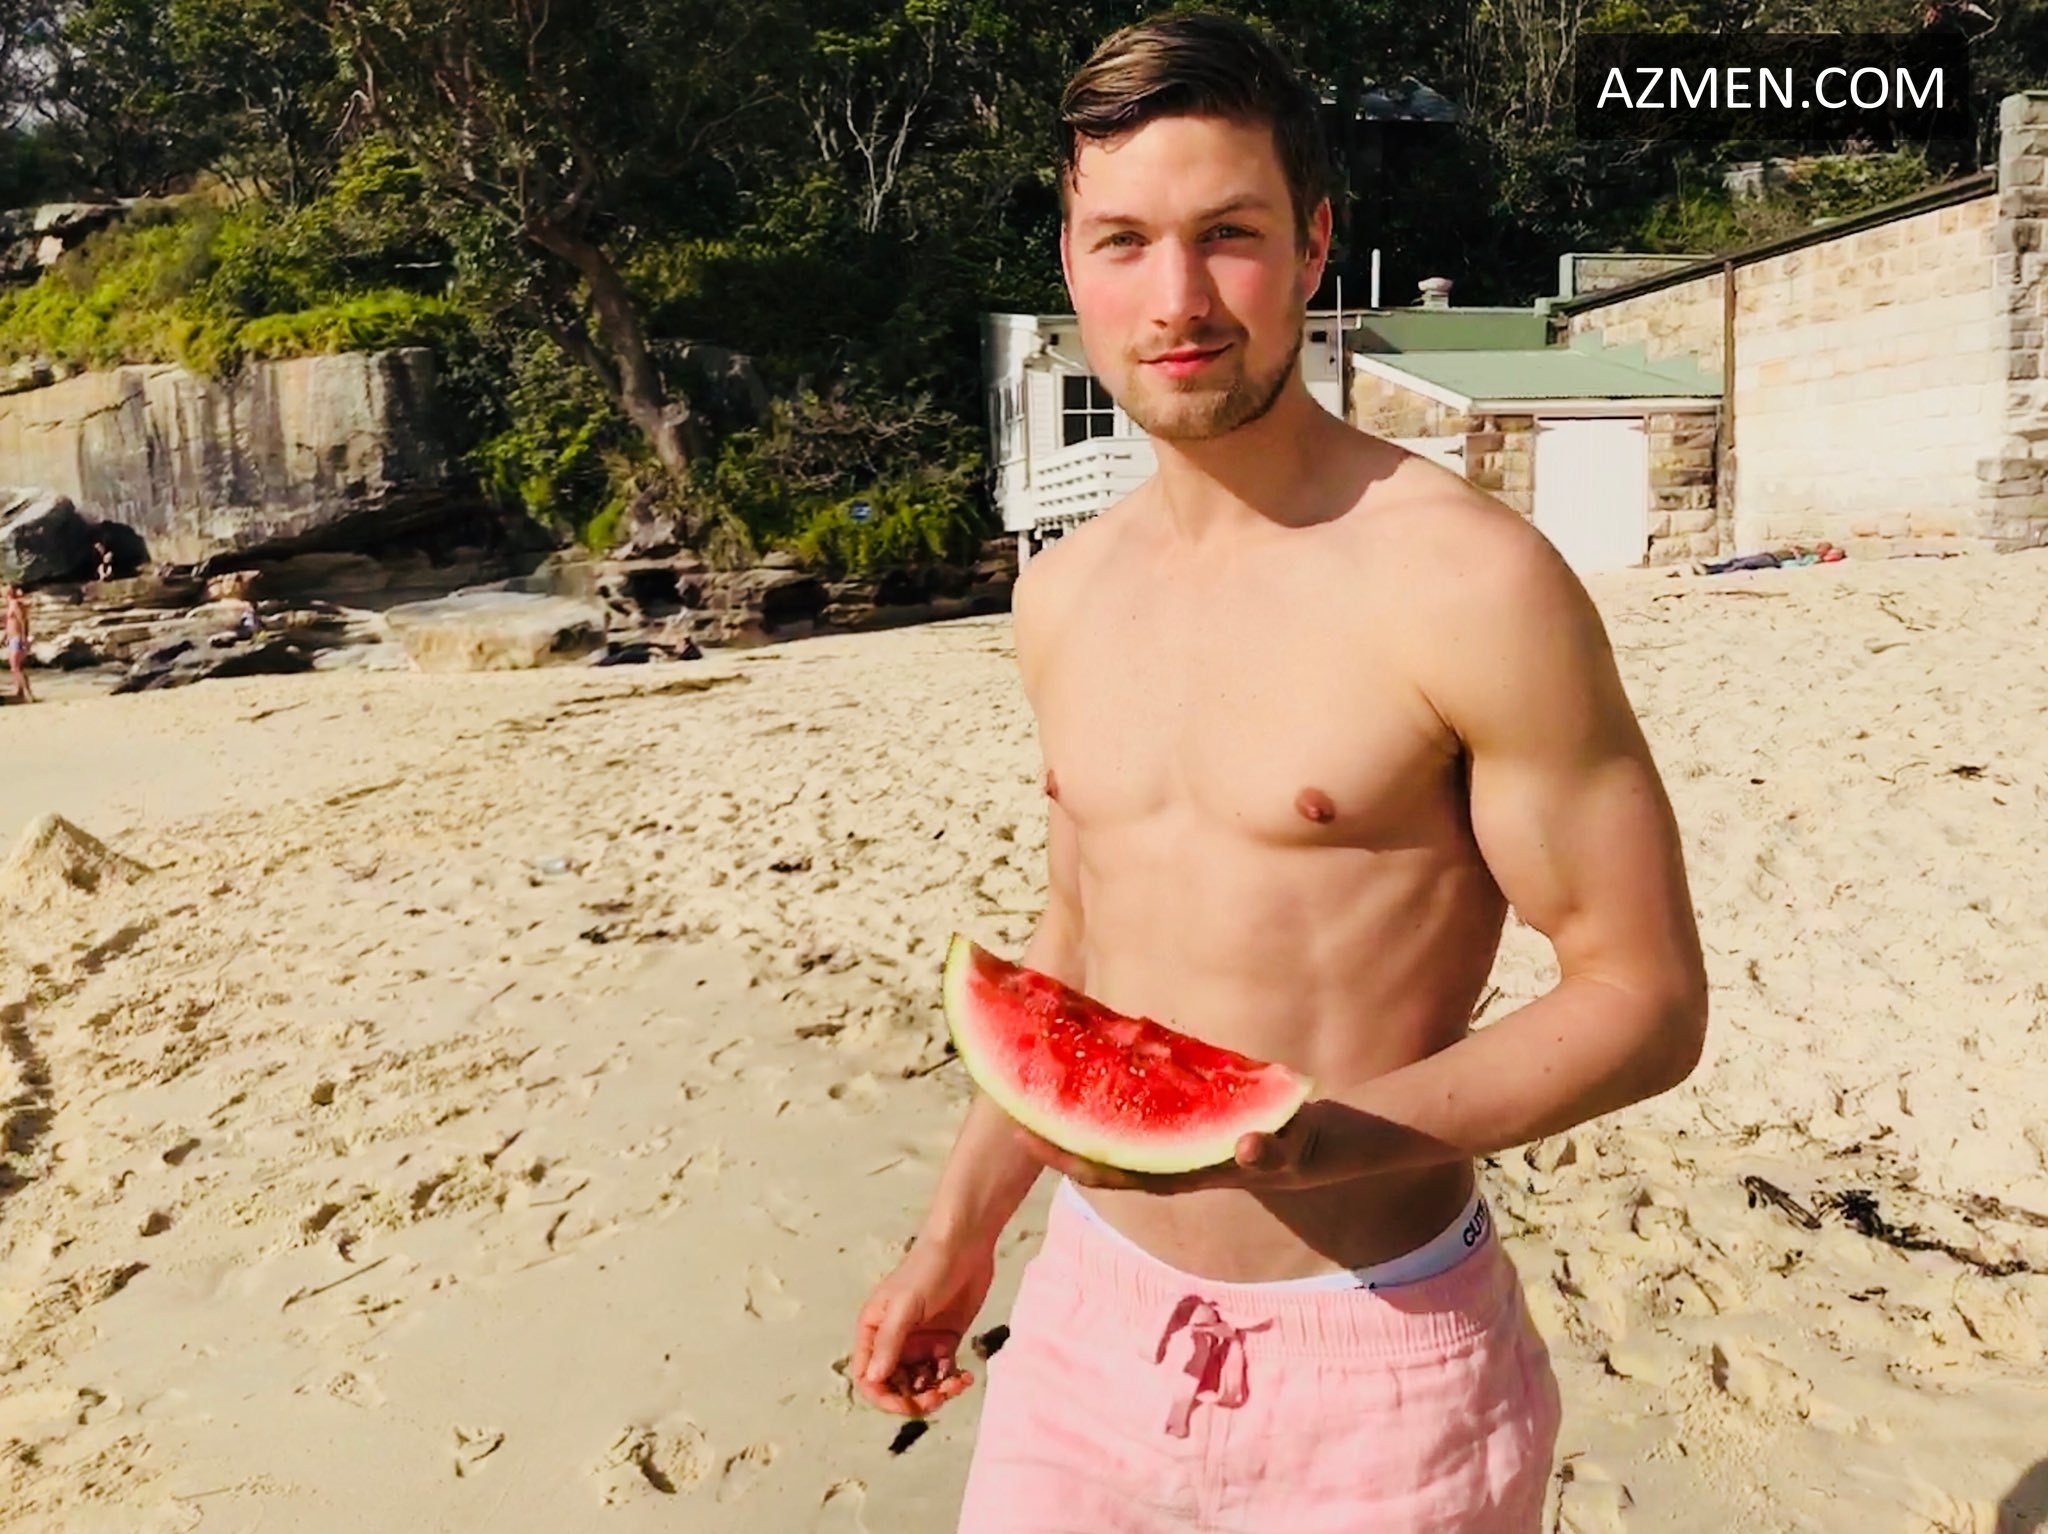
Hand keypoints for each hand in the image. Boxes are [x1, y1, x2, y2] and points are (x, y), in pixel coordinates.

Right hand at [851, 1235, 995, 1417]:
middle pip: (896, 1387)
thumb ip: (890, 1342)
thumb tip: (873, 1379)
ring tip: (957, 1383)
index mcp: (873, 1331)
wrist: (966, 1244)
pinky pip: (942, 1373)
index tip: (907, 1403)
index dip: (884, 1397)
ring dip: (937, 1392)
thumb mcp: (906, 1305)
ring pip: (921, 1384)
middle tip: (938, 1396)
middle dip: (915, 1399)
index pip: (868, 1377)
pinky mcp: (944, 1341)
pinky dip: (952, 1380)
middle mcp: (893, 1341)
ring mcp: (919, 1342)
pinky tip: (965, 1377)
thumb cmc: (928, 1267)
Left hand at [1012, 1100, 1336, 1194]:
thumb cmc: (1310, 1147)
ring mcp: (1179, 1139)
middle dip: (1050, 1130)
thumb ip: (1272, 1153)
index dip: (1064, 1156)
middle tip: (1003, 1094)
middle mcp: (1173, 1160)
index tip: (1021, 1133)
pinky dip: (1111, 1084)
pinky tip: (1090, 1056)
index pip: (1114, 1170)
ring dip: (1074, 1107)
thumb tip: (1246, 1148)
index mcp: (1186, 1173)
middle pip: (1098, 1150)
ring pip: (1114, 1128)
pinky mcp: (1190, 1114)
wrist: (1332, 1142)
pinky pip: (1139, 1103)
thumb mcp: (1296, 1151)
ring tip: (1032, 1073)